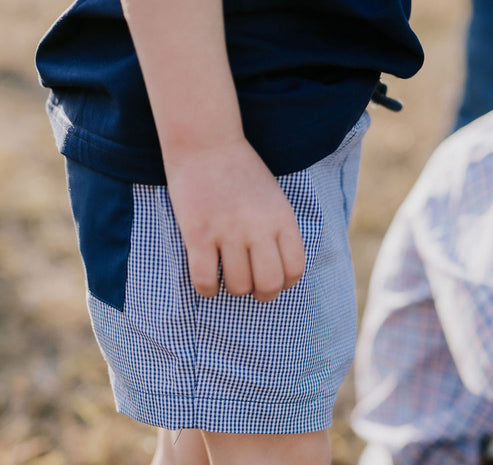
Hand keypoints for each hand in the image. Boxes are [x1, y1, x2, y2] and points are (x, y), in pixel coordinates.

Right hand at [165, 138, 305, 302]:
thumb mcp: (274, 198)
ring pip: (237, 286)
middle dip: (261, 294)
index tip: (272, 279)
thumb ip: (278, 230)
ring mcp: (227, 232)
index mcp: (281, 218)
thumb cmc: (240, 172)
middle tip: (250, 285)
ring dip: (232, 289)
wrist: (205, 142)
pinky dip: (207, 289)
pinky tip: (207, 280)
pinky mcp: (198, 235)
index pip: (294, 269)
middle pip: (268, 284)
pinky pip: (205, 281)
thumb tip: (277, 270)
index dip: (284, 283)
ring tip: (226, 277)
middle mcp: (258, 227)